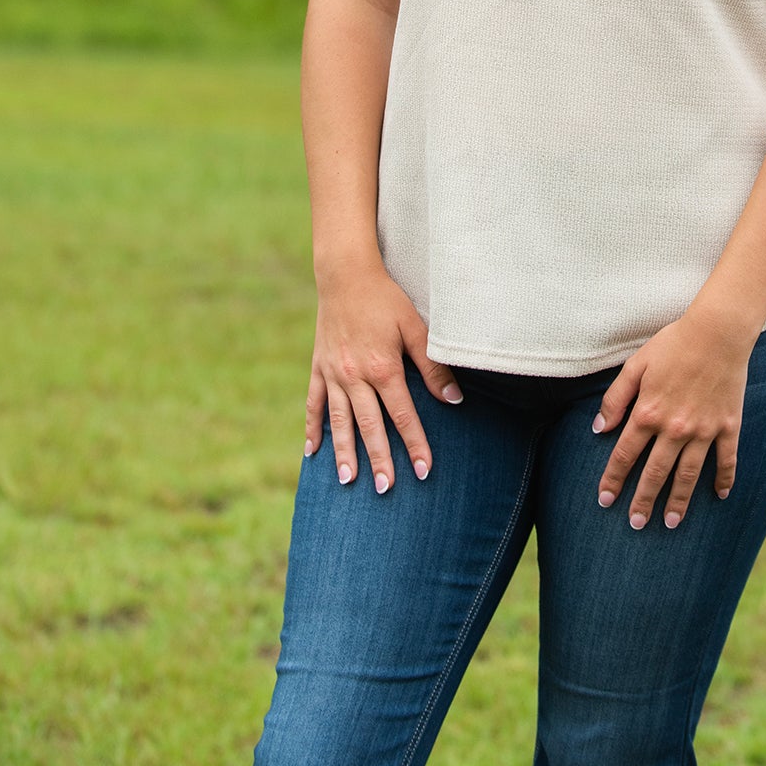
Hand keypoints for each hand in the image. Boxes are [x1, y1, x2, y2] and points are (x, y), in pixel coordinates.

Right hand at [304, 260, 462, 493]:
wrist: (346, 275)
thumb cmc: (386, 299)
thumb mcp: (414, 327)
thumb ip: (433, 365)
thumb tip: (454, 399)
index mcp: (382, 368)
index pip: (402, 415)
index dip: (415, 444)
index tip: (423, 470)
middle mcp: (354, 376)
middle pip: (369, 426)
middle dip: (379, 459)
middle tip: (386, 489)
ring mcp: (333, 374)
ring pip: (339, 422)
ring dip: (344, 453)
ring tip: (348, 481)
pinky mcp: (318, 368)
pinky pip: (313, 404)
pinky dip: (312, 428)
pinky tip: (312, 452)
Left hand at [592, 311, 752, 529]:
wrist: (717, 332)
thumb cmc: (673, 343)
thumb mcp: (636, 364)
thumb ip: (615, 398)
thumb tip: (598, 428)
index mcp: (648, 413)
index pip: (624, 455)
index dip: (613, 479)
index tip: (605, 500)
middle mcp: (674, 428)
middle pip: (654, 473)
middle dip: (643, 501)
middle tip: (636, 524)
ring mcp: (703, 430)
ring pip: (688, 475)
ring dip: (678, 501)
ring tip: (670, 522)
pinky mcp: (728, 426)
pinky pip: (726, 460)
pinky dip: (724, 479)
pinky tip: (720, 496)